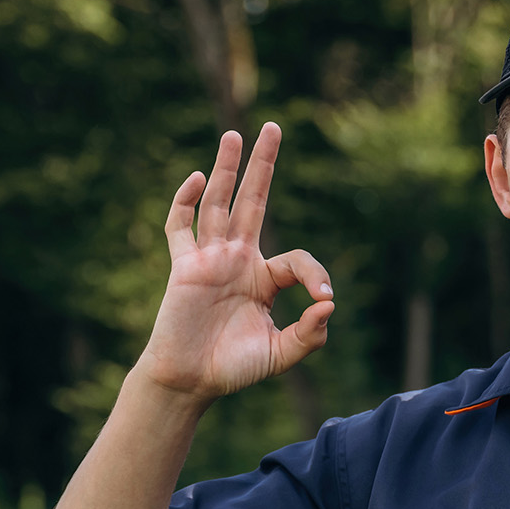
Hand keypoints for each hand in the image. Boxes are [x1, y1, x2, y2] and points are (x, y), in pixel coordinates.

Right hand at [135, 122, 334, 401]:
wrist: (189, 382)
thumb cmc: (232, 369)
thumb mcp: (280, 355)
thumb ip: (309, 336)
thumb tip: (329, 305)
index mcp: (264, 280)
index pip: (296, 260)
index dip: (315, 274)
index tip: (323, 299)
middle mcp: (237, 261)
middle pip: (253, 201)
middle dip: (263, 166)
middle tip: (274, 126)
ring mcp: (209, 260)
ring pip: (218, 204)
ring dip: (225, 169)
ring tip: (234, 135)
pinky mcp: (184, 267)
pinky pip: (180, 228)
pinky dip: (185, 203)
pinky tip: (197, 179)